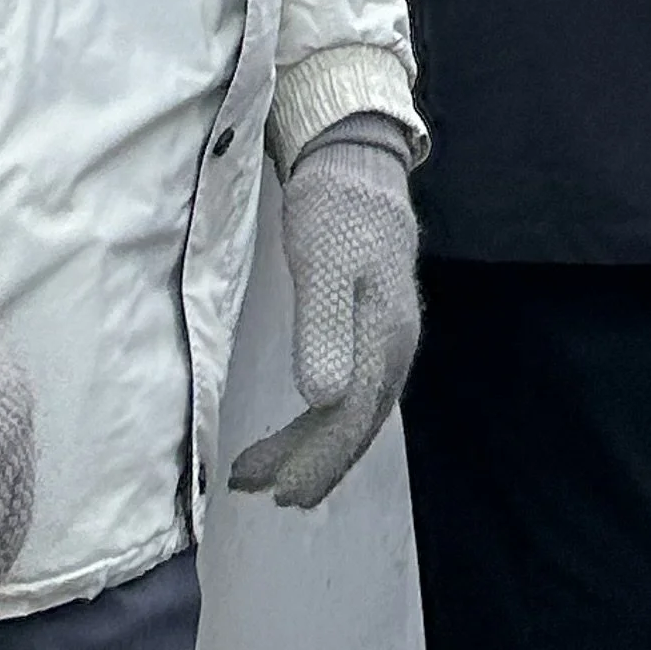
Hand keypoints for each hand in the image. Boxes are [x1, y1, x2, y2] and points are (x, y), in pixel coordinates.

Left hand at [231, 120, 418, 509]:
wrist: (357, 159)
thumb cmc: (334, 206)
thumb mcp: (321, 262)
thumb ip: (323, 328)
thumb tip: (322, 400)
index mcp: (384, 335)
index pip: (349, 418)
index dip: (312, 460)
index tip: (270, 489)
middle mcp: (395, 344)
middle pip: (356, 424)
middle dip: (309, 464)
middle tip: (255, 490)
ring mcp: (391, 335)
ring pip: (357, 412)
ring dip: (316, 448)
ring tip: (270, 474)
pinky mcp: (378, 324)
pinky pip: (358, 391)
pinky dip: (328, 420)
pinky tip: (306, 423)